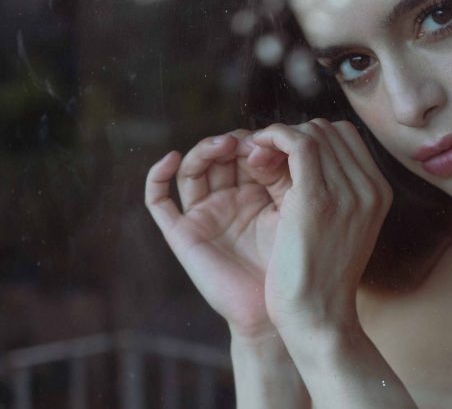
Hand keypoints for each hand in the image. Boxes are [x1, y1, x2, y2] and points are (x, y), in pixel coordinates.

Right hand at [145, 129, 289, 338]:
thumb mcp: (294, 209)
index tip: (276, 141)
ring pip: (192, 169)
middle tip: (248, 142)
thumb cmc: (293, 261)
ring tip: (224, 145)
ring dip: (204, 150)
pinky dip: (157, 175)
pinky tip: (171, 157)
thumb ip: (284, 175)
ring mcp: (204, 214)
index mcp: (258, 191)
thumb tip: (271, 140)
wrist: (276, 311)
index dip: (258, 141)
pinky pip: (158, 201)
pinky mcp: (182, 232)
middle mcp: (229, 198)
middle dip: (233, 142)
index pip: (249, 152)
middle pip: (220, 156)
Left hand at [249, 119, 392, 334]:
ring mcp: (347, 191)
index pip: (346, 137)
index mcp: (378, 191)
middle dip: (293, 136)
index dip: (311, 139)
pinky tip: (254, 152)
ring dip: (278, 137)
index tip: (283, 159)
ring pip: (313, 132)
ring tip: (256, 161)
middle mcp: (369, 186)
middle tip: (264, 159)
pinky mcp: (317, 198)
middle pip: (330, 131)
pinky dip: (272, 137)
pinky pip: (297, 143)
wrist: (319, 317)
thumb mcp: (339, 226)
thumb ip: (330, 189)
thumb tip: (296, 153)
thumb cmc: (320, 276)